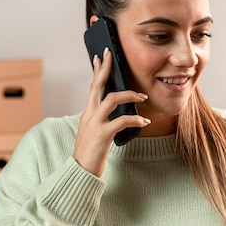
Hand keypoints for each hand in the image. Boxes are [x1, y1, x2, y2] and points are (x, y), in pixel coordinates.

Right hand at [74, 47, 150, 175]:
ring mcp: (94, 124)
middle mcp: (89, 115)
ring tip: (143, 97)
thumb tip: (119, 111)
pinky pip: (121, 121)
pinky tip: (145, 121)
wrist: (81, 171)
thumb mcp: (95, 131)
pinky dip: (135, 119)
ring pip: (111, 99)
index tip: (101, 57)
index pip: (92, 87)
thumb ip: (103, 119)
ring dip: (129, 95)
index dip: (97, 71)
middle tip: (112, 55)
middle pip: (98, 86)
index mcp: (88, 113)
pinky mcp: (102, 135)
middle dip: (106, 69)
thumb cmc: (91, 152)